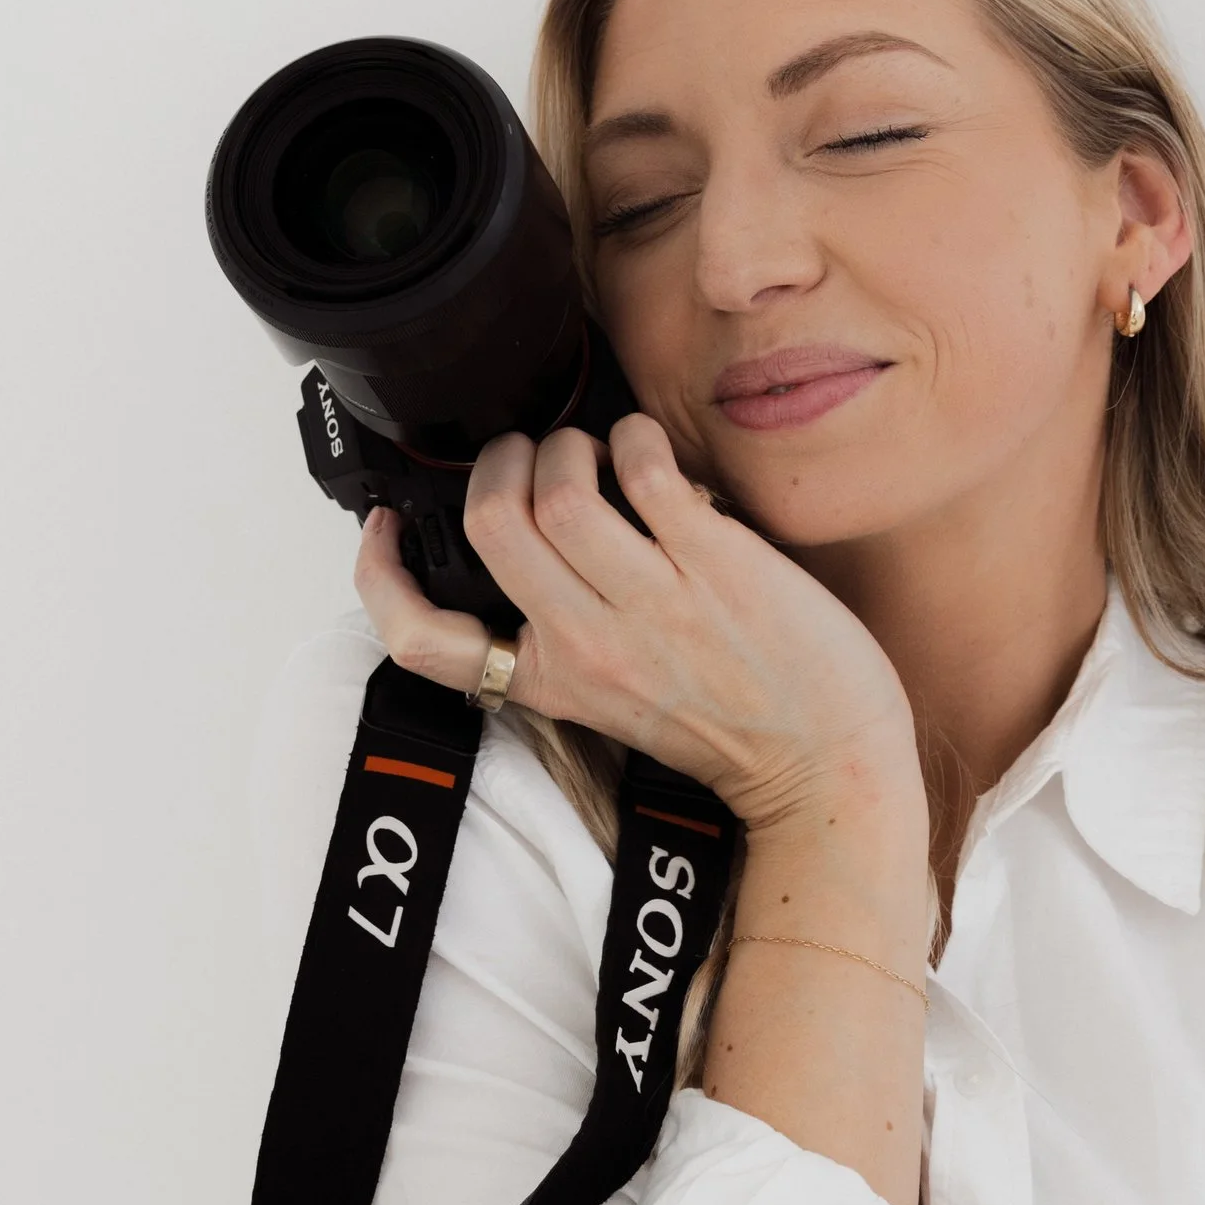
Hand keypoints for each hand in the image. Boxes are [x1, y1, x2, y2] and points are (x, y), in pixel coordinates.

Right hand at [352, 411, 922, 838]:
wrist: (827, 767)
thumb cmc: (738, 729)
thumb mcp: (615, 702)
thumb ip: (568, 636)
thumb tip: (539, 538)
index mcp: (549, 681)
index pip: (419, 641)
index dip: (377, 574)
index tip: (384, 526)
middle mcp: (585, 644)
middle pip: (487, 524)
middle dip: (498, 462)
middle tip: (532, 457)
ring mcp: (649, 604)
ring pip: (558, 489)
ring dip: (569, 443)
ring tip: (597, 450)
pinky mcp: (712, 564)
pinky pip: (644, 469)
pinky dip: (636, 437)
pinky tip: (650, 448)